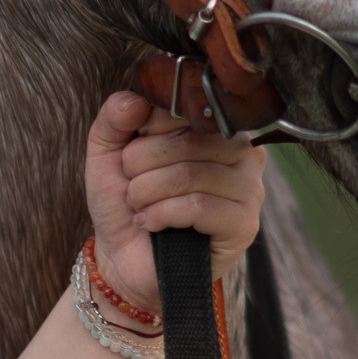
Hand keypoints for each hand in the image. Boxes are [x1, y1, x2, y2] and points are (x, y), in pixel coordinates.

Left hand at [84, 92, 264, 313]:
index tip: (132, 153)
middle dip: (141, 164)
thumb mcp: (109, 152)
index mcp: (216, 127)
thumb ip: (115, 117)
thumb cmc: (125, 201)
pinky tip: (150, 223)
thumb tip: (134, 99)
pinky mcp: (243, 224)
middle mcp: (242, 152)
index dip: (147, 129)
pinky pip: (199, 206)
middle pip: (188, 139)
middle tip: (131, 186)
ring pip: (191, 173)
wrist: (125, 259)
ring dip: (147, 192)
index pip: (186, 107)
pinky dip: (162, 214)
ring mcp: (249, 189)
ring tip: (138, 206)